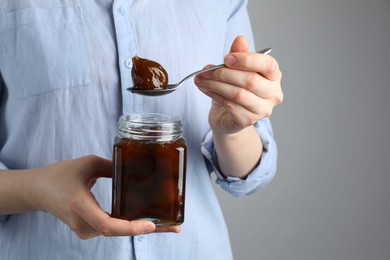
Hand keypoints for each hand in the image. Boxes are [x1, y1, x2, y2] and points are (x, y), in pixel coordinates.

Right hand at [32, 155, 179, 238]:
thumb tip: (139, 167)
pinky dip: (131, 225)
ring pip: (118, 231)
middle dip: (149, 230)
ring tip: (168, 224)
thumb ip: (114, 167)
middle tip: (174, 227)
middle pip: (119, 231)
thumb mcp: (88, 164)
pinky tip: (148, 220)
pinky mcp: (89, 230)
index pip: (108, 224)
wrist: (39, 191)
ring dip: (142, 228)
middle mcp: (83, 223)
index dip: (131, 227)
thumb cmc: (62, 175)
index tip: (152, 225)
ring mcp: (85, 230)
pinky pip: (114, 229)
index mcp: (80, 205)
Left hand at [194, 36, 282, 134]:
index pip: (268, 65)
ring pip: (238, 94)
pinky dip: (214, 95)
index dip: (246, 60)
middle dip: (224, 73)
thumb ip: (239, 54)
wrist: (228, 116)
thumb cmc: (235, 89)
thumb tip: (240, 39)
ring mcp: (262, 110)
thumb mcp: (236, 69)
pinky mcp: (247, 121)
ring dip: (215, 84)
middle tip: (206, 70)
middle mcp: (273, 94)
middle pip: (250, 81)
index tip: (226, 58)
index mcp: (274, 77)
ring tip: (201, 79)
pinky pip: (229, 105)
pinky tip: (205, 88)